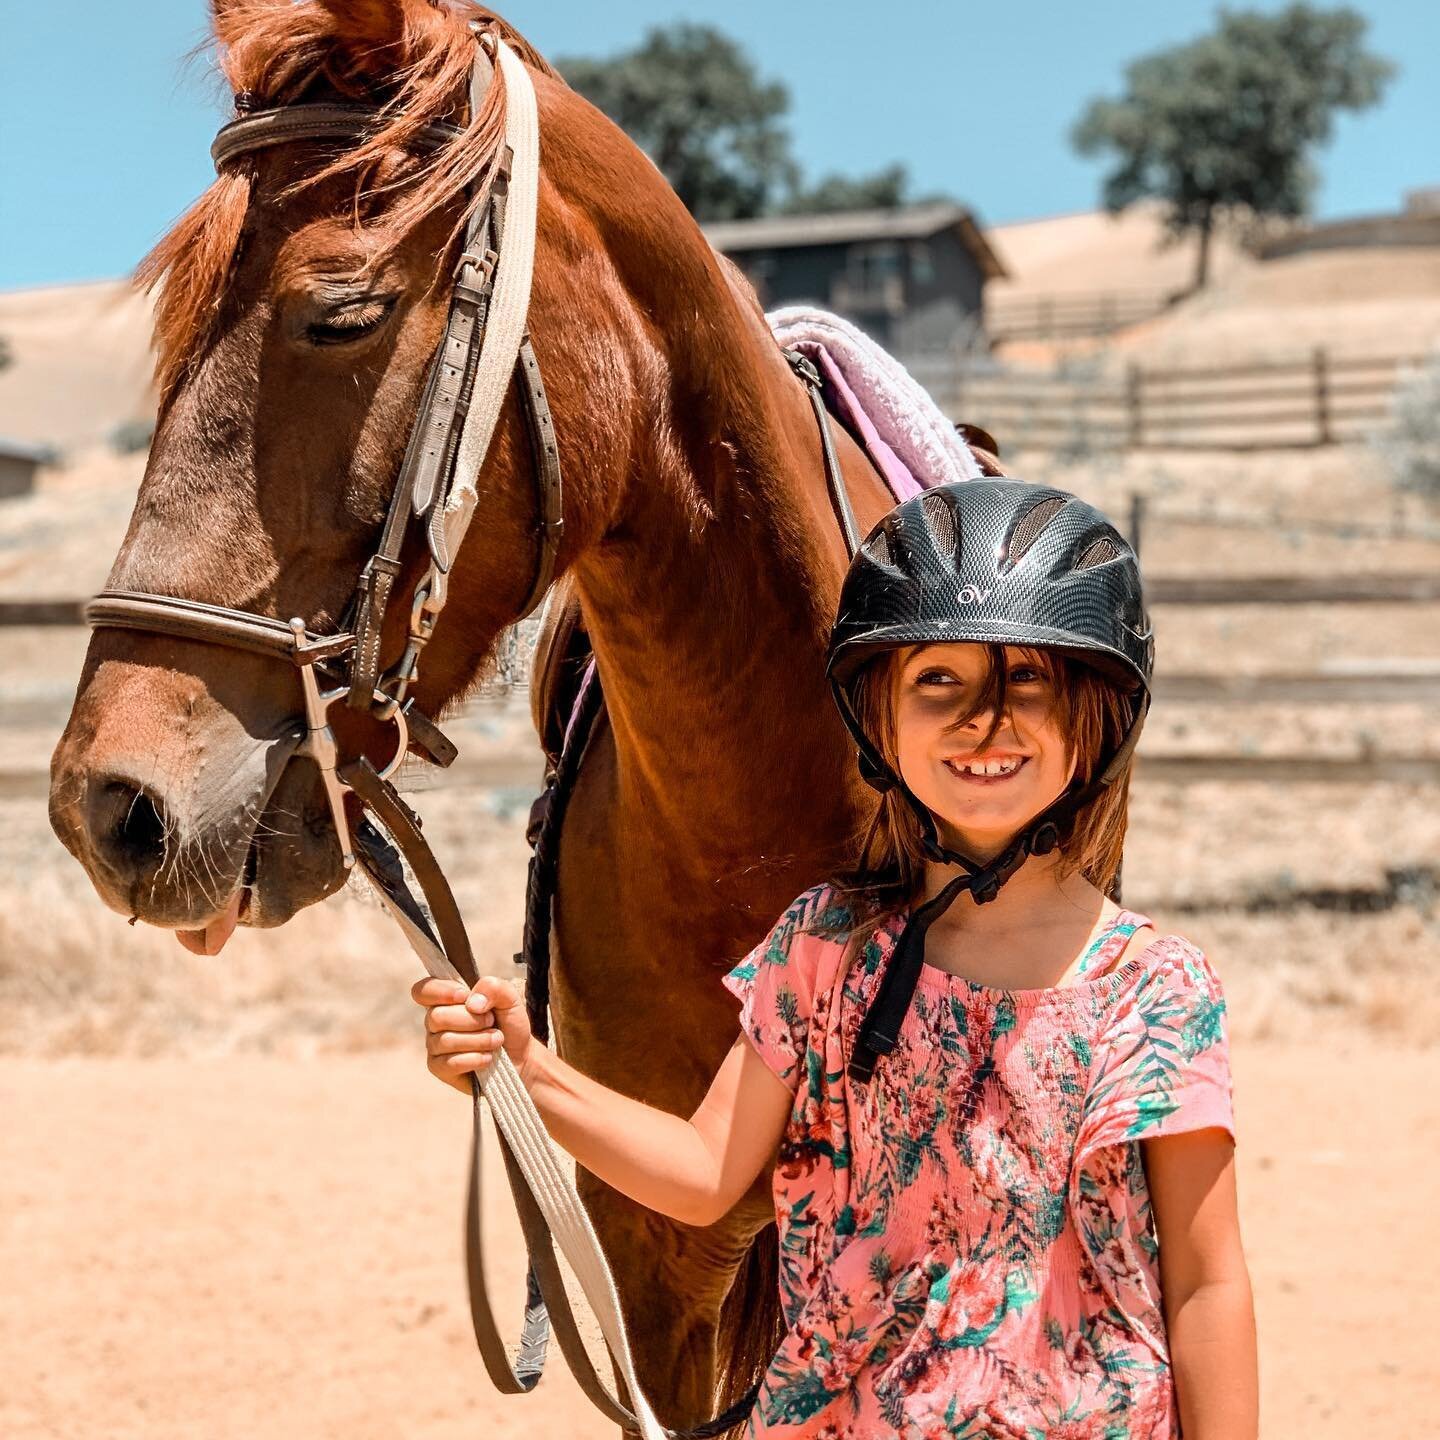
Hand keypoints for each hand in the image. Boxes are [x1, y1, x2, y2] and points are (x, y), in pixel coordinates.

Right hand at [411, 973, 533, 1093]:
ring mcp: (435, 1045)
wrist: (520, 1055)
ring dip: (479, 1040)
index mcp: (447, 999)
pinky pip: (449, 1063)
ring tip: (496, 1040)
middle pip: (437, 1017)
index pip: (423, 990)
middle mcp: (435, 1021)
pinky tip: (488, 1058)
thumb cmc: (509, 1023)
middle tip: (491, 1022)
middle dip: (472, 1020)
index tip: (464, 996)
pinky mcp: (440, 1068)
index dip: (440, 991)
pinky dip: (475, 1059)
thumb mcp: (509, 998)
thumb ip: (492, 988)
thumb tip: (472, 1003)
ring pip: (445, 1040)